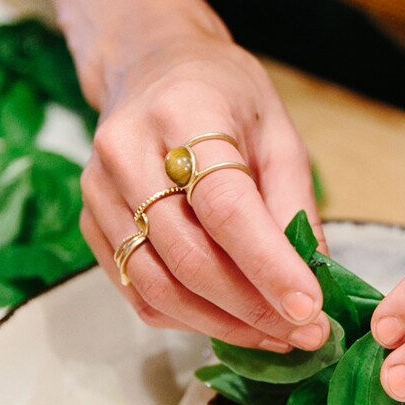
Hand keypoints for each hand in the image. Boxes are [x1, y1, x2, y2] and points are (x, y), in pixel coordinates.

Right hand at [80, 20, 330, 351]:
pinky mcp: (89, 222)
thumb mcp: (278, 132)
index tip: (309, 309)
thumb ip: (295, 204)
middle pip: (189, 255)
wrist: (153, 68)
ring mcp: (99, 191)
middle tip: (305, 334)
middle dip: (253, 308)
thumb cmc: (226, 97)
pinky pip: (135, 291)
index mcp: (186, 114)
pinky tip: (231, 322)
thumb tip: (315, 281)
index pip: (225, 206)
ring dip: (221, 325)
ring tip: (274, 336)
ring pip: (157, 285)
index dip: (268, 266)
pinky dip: (186, 319)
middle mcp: (128, 152)